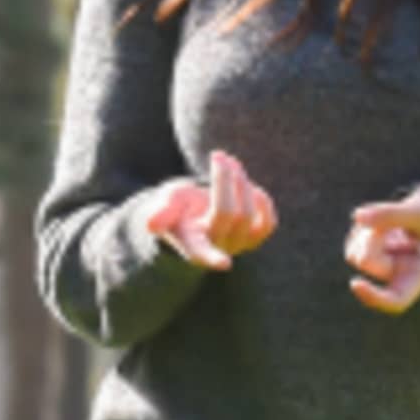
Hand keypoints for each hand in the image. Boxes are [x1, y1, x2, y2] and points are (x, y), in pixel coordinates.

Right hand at [143, 150, 276, 271]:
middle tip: (218, 155)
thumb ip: (162, 212)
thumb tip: (151, 224)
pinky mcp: (255, 237)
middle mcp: (217, 248)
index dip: (212, 259)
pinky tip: (247, 185)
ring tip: (229, 162)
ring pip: (248, 214)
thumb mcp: (165, 203)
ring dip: (242, 182)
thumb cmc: (176, 206)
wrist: (192, 211)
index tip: (225, 264)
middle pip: (229, 213)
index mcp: (192, 243)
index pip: (202, 253)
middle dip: (225, 179)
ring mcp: (238, 245)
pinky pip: (268, 222)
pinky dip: (261, 200)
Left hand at [344, 184, 419, 314]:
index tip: (355, 283)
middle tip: (385, 219)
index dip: (374, 297)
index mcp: (419, 273)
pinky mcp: (369, 254)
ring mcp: (382, 266)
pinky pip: (351, 245)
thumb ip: (392, 213)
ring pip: (355, 256)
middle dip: (372, 237)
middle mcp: (399, 275)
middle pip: (369, 263)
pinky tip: (379, 220)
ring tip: (387, 217)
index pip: (396, 300)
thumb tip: (357, 217)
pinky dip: (361, 229)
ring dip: (366, 232)